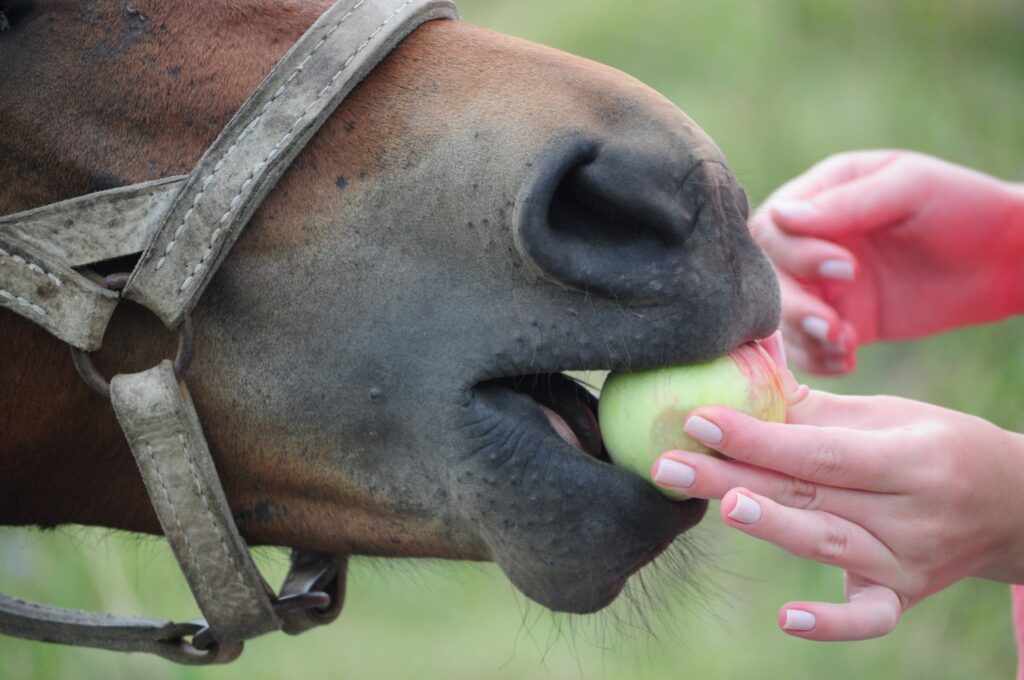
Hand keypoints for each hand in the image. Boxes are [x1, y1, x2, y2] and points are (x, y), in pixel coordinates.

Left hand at [649, 378, 1023, 640]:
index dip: (759, 436)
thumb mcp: (890, 415)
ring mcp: (908, 561)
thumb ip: (815, 406)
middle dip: (733, 477)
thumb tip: (742, 370)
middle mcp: (912, 512)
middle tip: (667, 464)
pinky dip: (832, 624)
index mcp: (912, 456)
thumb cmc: (936, 446)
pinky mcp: (902, 596)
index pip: (822, 449)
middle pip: (811, 493)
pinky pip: (869, 618)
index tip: (697, 419)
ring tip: (721, 506)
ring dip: (773, 527)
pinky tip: (786, 619)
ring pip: (829, 544)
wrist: (1012, 507)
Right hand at [750, 150, 1023, 373]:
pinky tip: (848, 360)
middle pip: (768, 277)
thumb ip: (847, 203)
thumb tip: (781, 215)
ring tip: (844, 344)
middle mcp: (811, 241)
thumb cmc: (962, 205)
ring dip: (804, 336)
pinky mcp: (844, 319)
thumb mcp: (908, 189)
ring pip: (782, 315)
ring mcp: (824, 284)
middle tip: (832, 324)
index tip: (846, 268)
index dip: (796, 254)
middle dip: (794, 304)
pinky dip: (818, 358)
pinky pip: (809, 345)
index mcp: (820, 196)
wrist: (1006, 258)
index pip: (774, 228)